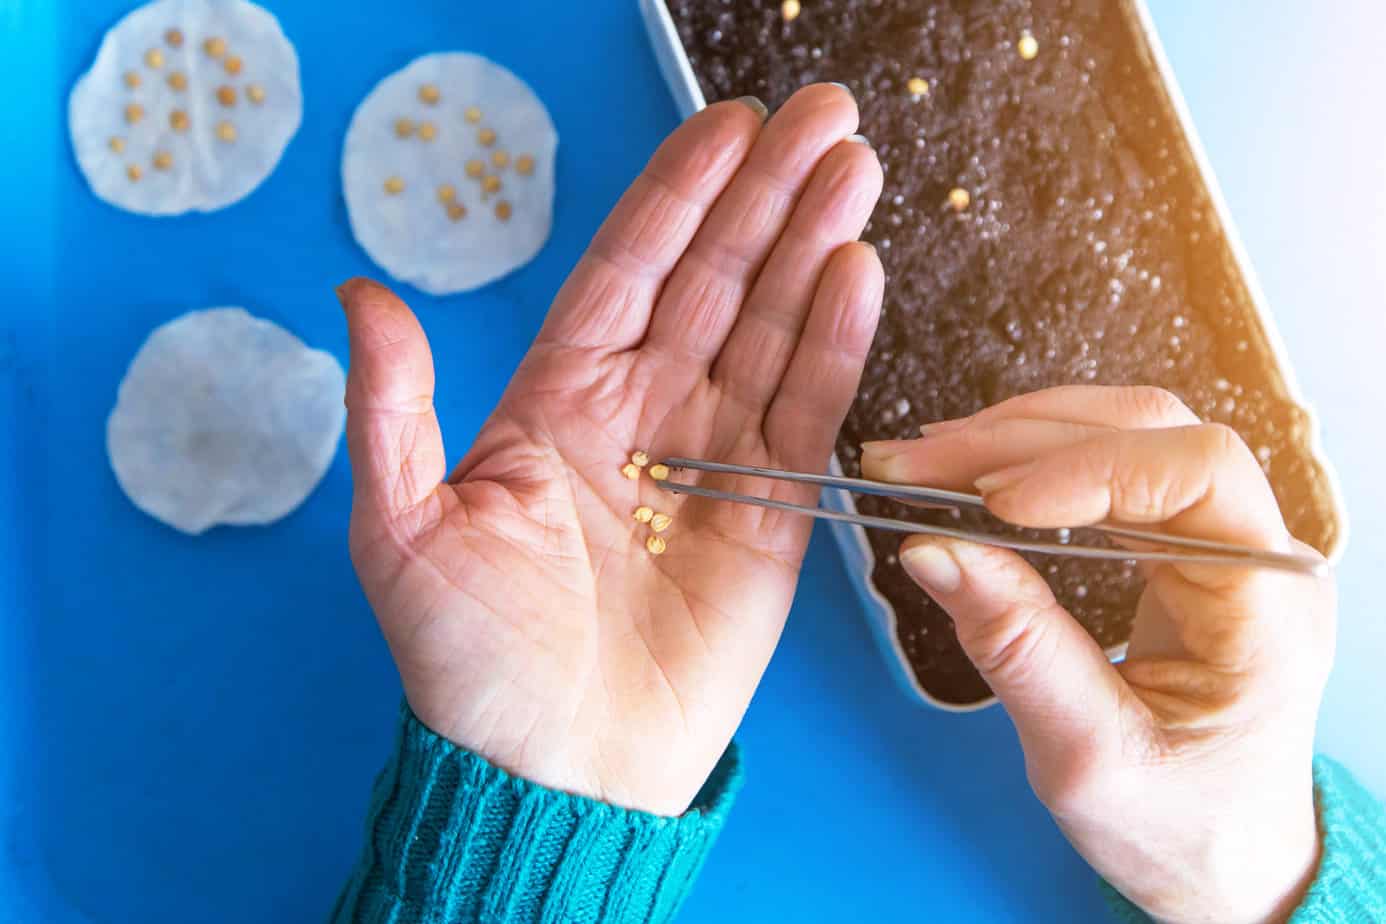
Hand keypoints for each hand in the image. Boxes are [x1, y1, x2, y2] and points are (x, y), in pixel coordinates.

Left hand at [339, 85, 882, 816]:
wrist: (553, 770)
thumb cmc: (470, 662)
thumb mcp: (399, 528)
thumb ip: (392, 405)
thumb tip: (360, 291)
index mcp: (557, 400)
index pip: (627, 270)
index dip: (677, 194)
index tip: (727, 125)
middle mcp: (641, 414)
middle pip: (715, 279)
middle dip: (766, 194)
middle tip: (822, 116)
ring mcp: (712, 459)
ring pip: (770, 329)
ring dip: (812, 246)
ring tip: (853, 167)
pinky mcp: (770, 514)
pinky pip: (805, 412)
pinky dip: (834, 344)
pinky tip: (856, 271)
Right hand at [861, 386, 1333, 923]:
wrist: (1222, 859)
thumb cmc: (1179, 826)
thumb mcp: (1087, 757)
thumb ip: (1017, 648)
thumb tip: (932, 549)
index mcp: (1268, 607)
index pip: (1198, 474)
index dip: (1090, 470)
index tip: (991, 504)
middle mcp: (1259, 553)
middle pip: (1151, 432)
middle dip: (1022, 440)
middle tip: (912, 465)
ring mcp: (1223, 541)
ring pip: (1126, 431)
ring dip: (1018, 434)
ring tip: (924, 458)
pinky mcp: (1181, 543)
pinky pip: (1111, 464)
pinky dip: (1032, 455)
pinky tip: (970, 466)